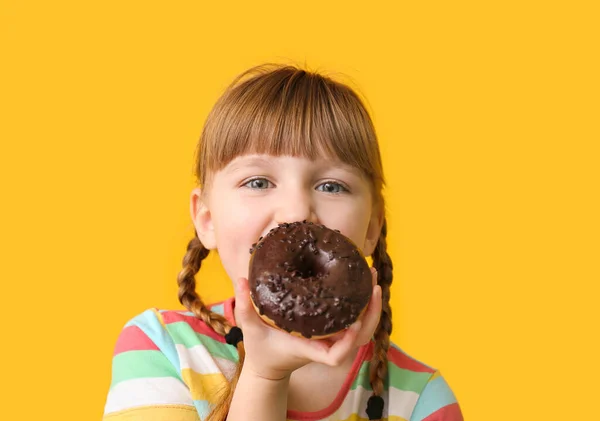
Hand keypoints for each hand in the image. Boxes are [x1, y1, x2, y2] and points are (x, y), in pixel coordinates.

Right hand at [233, 268, 381, 380]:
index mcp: (310, 349)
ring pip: (363, 328)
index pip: (336, 355)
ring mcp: (332, 340)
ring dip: (372, 305)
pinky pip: (355, 321)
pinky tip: (361, 282)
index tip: (353, 322)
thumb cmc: (261, 350)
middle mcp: (326, 346)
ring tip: (372, 277)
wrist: (268, 365)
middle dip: (372, 311)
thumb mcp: (250, 329)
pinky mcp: (333, 333)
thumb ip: (244, 307)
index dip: (349, 341)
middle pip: (361, 337)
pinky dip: (363, 304)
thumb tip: (241, 281)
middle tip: (373, 282)